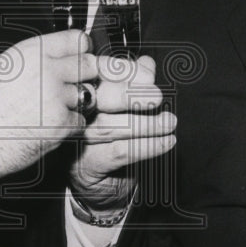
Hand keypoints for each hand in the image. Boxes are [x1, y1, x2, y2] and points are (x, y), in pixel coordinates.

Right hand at [0, 30, 93, 207]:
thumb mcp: (5, 67)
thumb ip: (37, 59)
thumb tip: (62, 57)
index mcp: (32, 52)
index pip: (77, 39)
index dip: (81, 50)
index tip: (81, 57)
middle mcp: (46, 70)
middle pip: (89, 65)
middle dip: (83, 77)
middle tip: (69, 88)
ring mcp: (56, 97)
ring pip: (87, 95)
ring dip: (75, 104)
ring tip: (50, 111)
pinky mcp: (61, 123)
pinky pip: (80, 121)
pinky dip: (68, 127)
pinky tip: (47, 128)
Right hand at [69, 55, 174, 213]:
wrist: (101, 183)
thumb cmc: (112, 137)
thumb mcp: (124, 108)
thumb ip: (134, 83)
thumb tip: (147, 63)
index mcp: (82, 91)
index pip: (99, 73)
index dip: (125, 71)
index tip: (149, 74)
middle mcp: (75, 113)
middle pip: (101, 98)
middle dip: (132, 95)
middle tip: (158, 96)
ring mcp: (77, 140)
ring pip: (110, 127)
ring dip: (146, 124)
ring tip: (169, 122)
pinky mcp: (86, 164)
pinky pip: (119, 152)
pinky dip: (146, 146)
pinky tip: (166, 142)